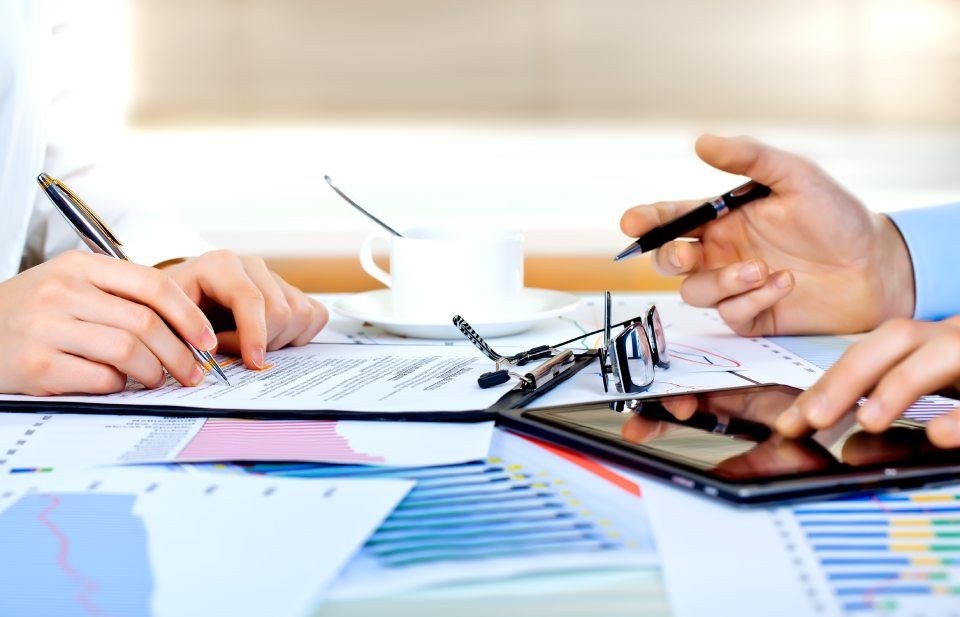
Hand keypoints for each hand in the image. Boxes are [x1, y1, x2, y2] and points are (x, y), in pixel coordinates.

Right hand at [0, 251, 219, 394]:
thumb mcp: (69, 286)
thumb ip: (119, 295)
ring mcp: (47, 326)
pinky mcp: (37, 364)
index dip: (189, 315)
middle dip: (181, 353)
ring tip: (156, 380)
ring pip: (129, 350)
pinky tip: (117, 384)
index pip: (153, 284)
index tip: (207, 339)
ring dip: (154, 372)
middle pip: (146, 322)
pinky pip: (100, 378)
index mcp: (79, 266)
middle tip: (194, 372)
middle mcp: (63, 291)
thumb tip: (185, 325)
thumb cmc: (31, 313)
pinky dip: (119, 385)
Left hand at [160, 251, 327, 368]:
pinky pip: (315, 315)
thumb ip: (185, 332)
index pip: (251, 299)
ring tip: (250, 343)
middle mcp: (253, 266)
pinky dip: (300, 334)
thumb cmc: (173, 307)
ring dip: (279, 340)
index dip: (254, 334)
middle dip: (261, 342)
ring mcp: (275, 278)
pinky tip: (273, 338)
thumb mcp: (166, 316)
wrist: (179, 295)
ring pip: (301, 315)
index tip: (253, 362)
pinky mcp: (291, 291)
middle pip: (281, 311)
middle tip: (234, 352)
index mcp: (221, 264)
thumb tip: (211, 353)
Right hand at [620, 134, 914, 335]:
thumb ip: (749, 157)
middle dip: (669, 259)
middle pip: (669, 262)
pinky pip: (730, 315)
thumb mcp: (796, 176)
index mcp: (723, 218)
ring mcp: (735, 286)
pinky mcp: (752, 316)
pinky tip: (784, 284)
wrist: (876, 266)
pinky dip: (752, 300)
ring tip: (762, 270)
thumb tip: (702, 142)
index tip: (632, 222)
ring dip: (721, 282)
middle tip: (686, 255)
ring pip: (695, 293)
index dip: (647, 221)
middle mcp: (722, 253)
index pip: (671, 219)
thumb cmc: (837, 218)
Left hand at [775, 317, 959, 447]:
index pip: (867, 354)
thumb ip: (886, 398)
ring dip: (902, 385)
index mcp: (927, 343)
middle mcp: (954, 339)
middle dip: (848, 378)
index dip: (826, 383)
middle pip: (896, 341)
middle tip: (811, 418)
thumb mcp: (931, 382)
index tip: (790, 422)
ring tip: (870, 420)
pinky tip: (941, 434)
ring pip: (945, 352)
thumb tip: (825, 423)